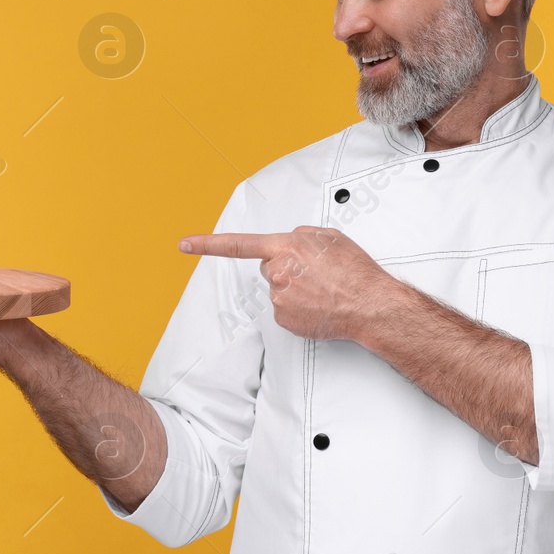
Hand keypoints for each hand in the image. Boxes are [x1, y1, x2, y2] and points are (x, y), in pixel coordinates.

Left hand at [178, 226, 399, 342]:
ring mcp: (278, 297)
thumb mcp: (330, 237)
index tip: (185, 244)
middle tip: (314, 273)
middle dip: (286, 268)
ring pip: (278, 289)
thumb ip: (303, 235)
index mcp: (286, 247)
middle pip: (269, 267)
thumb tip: (292, 243)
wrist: (369, 305)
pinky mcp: (283, 318)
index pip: (238, 244)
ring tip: (322, 290)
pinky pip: (284, 309)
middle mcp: (278, 272)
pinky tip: (318, 304)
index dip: (207, 244)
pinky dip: (298, 307)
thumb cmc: (355, 272)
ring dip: (295, 288)